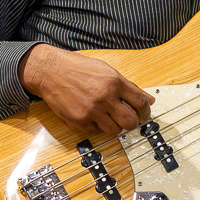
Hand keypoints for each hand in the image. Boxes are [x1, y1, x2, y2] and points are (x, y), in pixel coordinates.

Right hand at [18, 44, 154, 134]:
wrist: (51, 71)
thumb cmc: (78, 68)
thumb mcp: (107, 70)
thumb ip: (129, 86)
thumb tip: (149, 100)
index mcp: (115, 82)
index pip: (140, 102)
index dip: (145, 112)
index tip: (144, 114)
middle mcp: (105, 97)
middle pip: (130, 122)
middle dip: (132, 123)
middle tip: (128, 120)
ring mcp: (92, 111)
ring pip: (114, 130)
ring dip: (114, 125)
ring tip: (108, 116)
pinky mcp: (79, 121)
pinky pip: (96, 131)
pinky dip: (97, 126)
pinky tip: (92, 115)